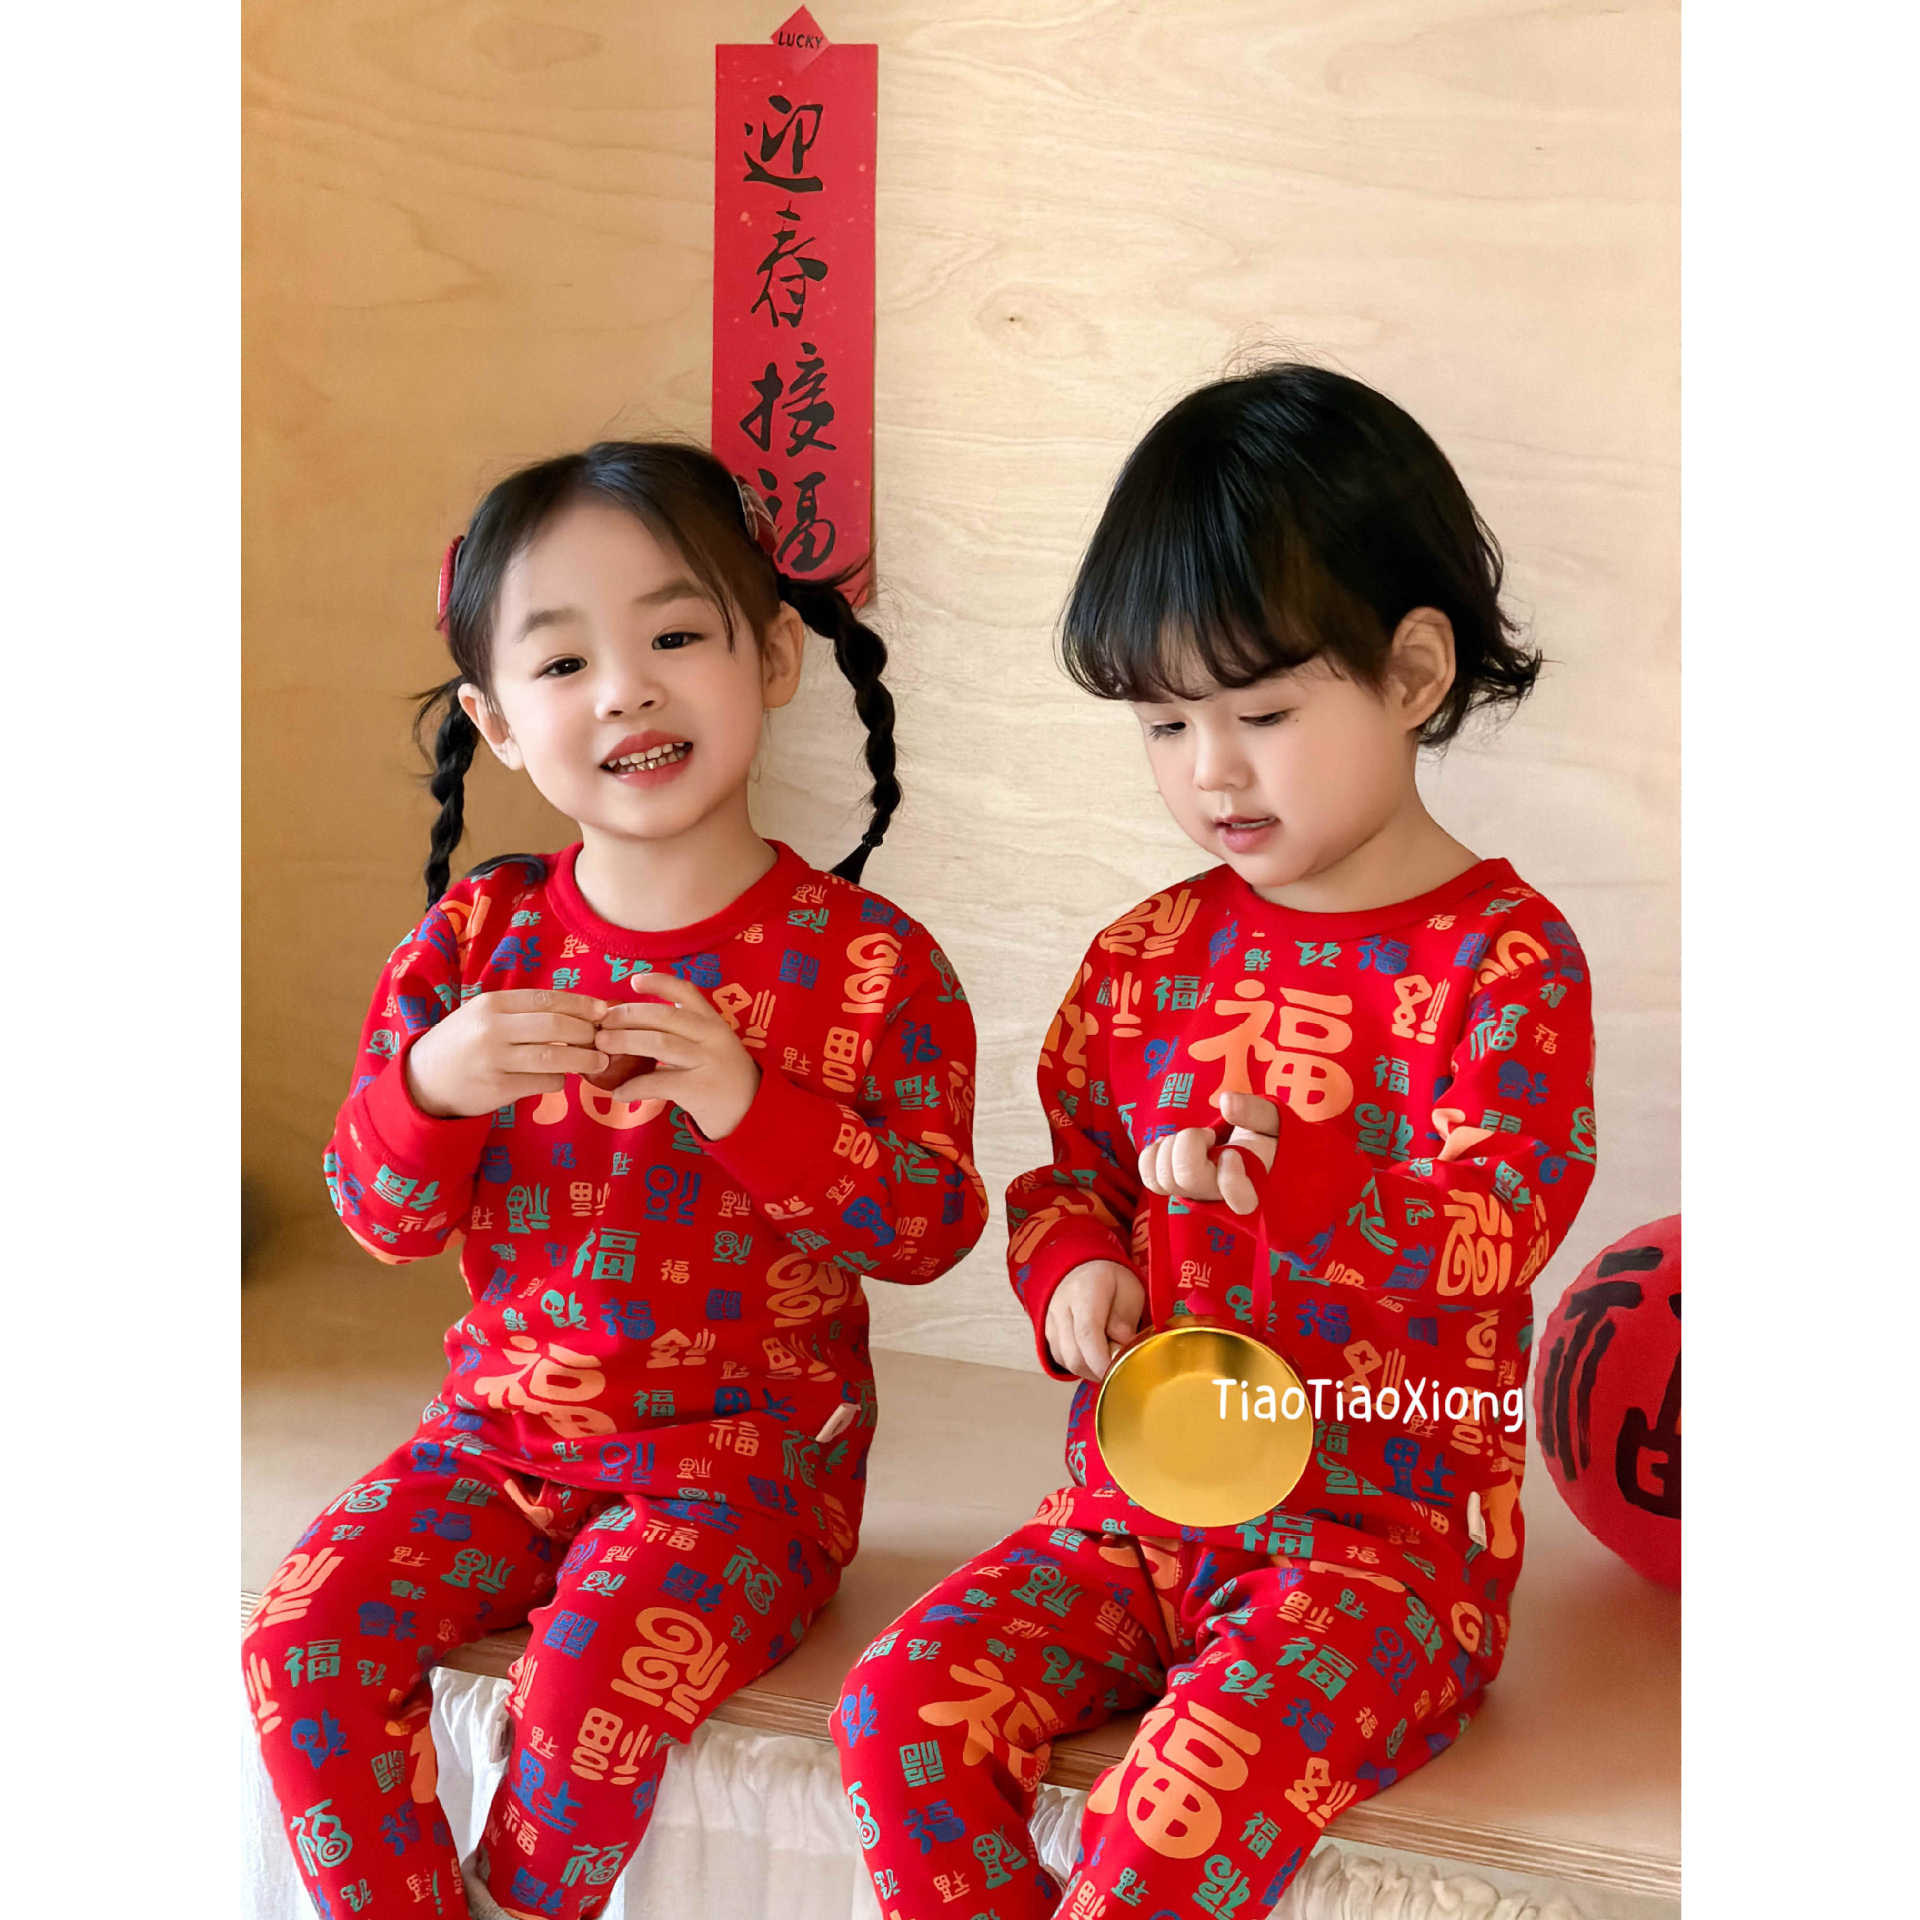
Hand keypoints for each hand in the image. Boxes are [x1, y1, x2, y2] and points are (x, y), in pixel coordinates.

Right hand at [403, 988, 611, 1118]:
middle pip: (555, 1026)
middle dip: (587, 1032)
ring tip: (599, 1061)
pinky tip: (562, 1078)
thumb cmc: (464, 1042)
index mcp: (492, 1004)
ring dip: (583, 1059)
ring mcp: (495, 1060)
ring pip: (553, 1057)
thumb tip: (579, 1010)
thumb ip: (523, 1011)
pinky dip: (559, 1080)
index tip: (604, 1011)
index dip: (581, 1005)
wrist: (424, 1079)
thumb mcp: (484, 1015)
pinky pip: (543, 1082)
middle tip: (604, 1038)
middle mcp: (493, 1029)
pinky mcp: (499, 1088)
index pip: (547, 999)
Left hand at [594, 972, 761, 1139]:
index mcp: (713, 1021)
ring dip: (626, 1042)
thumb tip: (632, 1023)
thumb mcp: (712, 1044)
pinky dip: (634, 1087)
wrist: (751, 1110)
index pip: (686, 992)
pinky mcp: (699, 1088)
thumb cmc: (721, 1074)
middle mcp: (711, 1036)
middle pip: (665, 1016)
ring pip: (660, 1043)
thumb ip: (684, 1031)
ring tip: (602, 1046)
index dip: (660, 982)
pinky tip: (618, 1092)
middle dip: (629, 1015)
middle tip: (602, 1022)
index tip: (634, 981)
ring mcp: (707, 1061)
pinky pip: (659, 1083)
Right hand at [1044, 1259, 1146, 1382]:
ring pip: (1068, 1362)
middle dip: (1100, 1370)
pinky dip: (1081, 1366)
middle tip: (1120, 1363)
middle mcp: (1061, 1307)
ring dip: (1092, 1370)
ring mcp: (1050, 1322)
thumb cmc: (1110, 1281)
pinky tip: (1094, 1355)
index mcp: (1085, 1291)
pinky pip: (1062, 1361)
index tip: (1119, 1372)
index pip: (1088, 1333)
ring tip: (1109, 1357)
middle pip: (1075, 1355)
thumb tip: (1121, 1349)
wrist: (1082, 1269)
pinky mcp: (1047, 1335)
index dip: (1103, 1360)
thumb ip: (1126, 1320)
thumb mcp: (1131, 1291)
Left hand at [1136, 1090, 1279, 1214]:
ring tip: (1193, 1139)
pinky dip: (1154, 1153)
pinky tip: (1174, 1144)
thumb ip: (1257, 1112)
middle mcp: (1219, 1197)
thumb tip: (1227, 1102)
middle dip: (1190, 1142)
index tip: (1232, 1153)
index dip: (1231, 1179)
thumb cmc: (1267, 1141)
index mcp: (1253, 1188)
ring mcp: (1193, 1194)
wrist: (1252, 1157)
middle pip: (1188, 1177)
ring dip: (1173, 1146)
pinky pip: (1149, 1176)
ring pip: (1163, 1178)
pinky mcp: (1172, 1187)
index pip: (1240, 1200)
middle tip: (1208, 1136)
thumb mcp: (1275, 1122)